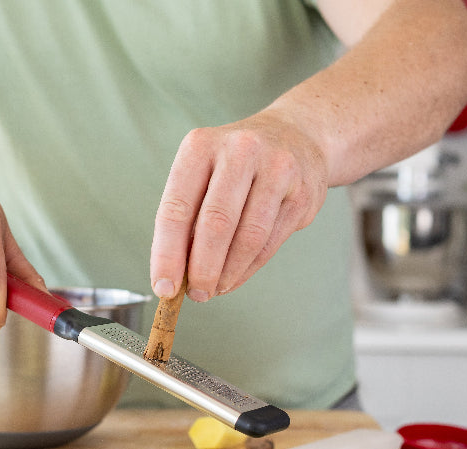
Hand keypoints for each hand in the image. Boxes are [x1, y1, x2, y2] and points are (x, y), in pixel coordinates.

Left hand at [149, 109, 328, 300]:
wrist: (297, 136)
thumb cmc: (236, 164)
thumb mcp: (203, 174)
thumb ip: (187, 219)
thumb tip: (175, 275)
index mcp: (200, 146)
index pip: (176, 209)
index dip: (167, 254)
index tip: (164, 287)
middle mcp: (239, 151)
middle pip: (215, 224)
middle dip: (202, 269)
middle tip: (196, 295)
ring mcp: (276, 168)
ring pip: (248, 237)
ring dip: (228, 273)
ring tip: (215, 288)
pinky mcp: (302, 192)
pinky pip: (270, 242)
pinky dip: (248, 268)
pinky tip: (235, 276)